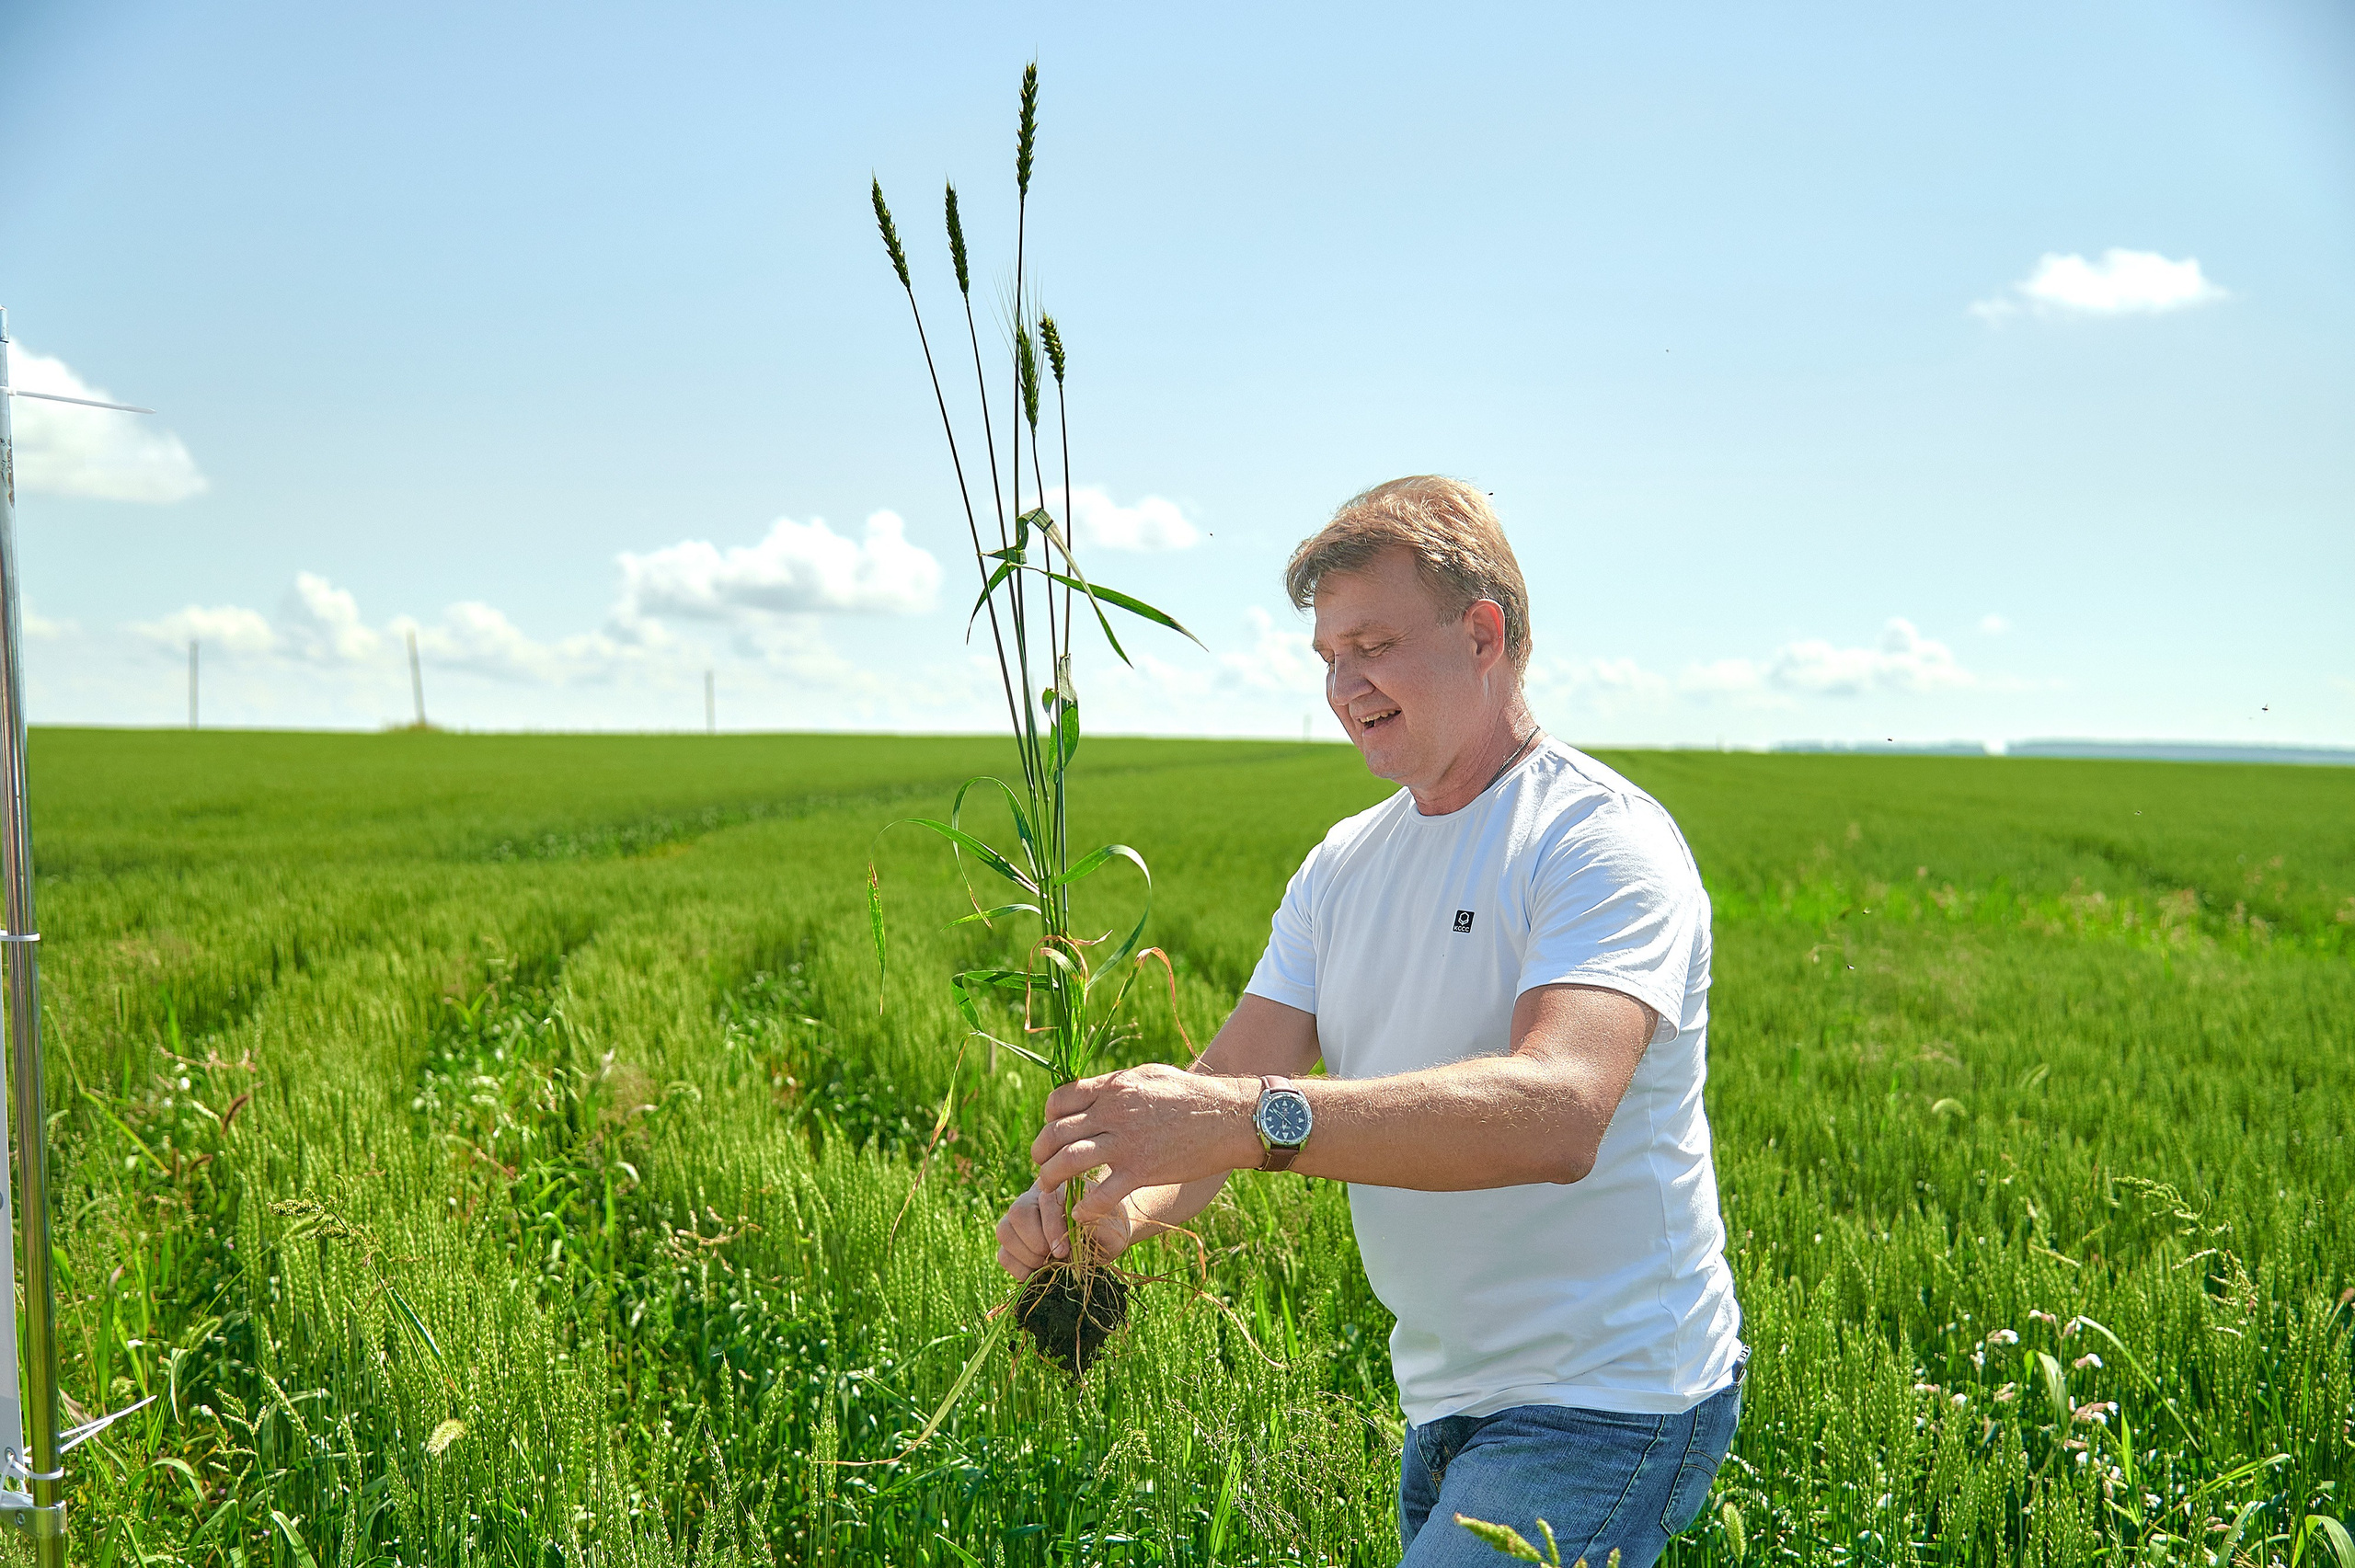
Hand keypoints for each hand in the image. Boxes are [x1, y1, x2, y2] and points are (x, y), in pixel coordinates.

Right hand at [994, 1179, 1138, 1278]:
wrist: (1105, 1240)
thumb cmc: (1108, 1229)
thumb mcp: (1109, 1227)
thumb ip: (1095, 1225)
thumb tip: (1075, 1229)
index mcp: (1059, 1189)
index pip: (1043, 1202)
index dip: (1050, 1228)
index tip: (1063, 1251)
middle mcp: (1034, 1199)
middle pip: (1017, 1212)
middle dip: (1035, 1242)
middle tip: (1054, 1258)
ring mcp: (1020, 1221)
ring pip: (1004, 1231)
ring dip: (1025, 1255)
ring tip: (1047, 1265)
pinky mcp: (1014, 1243)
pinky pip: (1003, 1254)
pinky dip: (1018, 1268)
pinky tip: (1038, 1272)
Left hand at [1030, 1063, 1259, 1226]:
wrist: (1229, 1116)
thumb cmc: (1192, 1095)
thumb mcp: (1149, 1076)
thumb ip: (1118, 1086)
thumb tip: (1096, 1093)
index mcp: (1113, 1087)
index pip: (1059, 1100)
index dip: (1048, 1118)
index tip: (1052, 1131)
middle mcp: (1113, 1112)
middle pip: (1056, 1132)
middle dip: (1040, 1151)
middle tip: (1040, 1165)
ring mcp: (1126, 1142)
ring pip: (1069, 1160)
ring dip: (1051, 1178)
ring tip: (1048, 1190)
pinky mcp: (1142, 1169)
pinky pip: (1102, 1193)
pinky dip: (1085, 1207)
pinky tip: (1080, 1214)